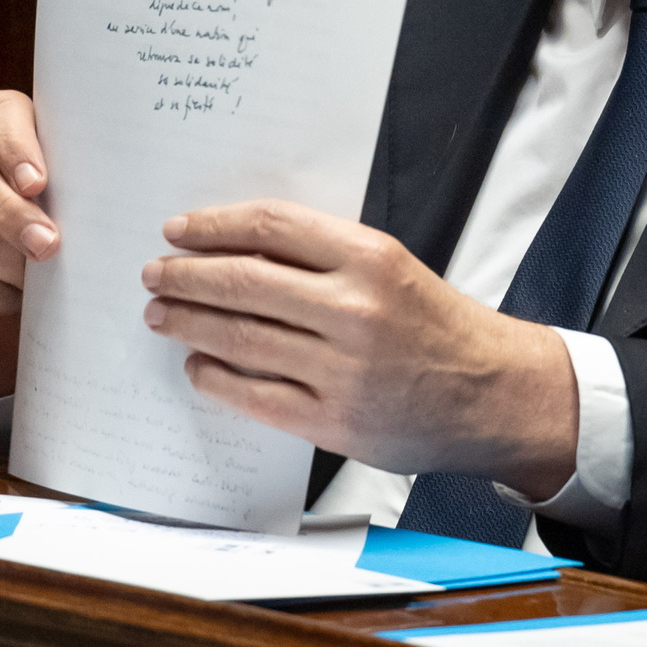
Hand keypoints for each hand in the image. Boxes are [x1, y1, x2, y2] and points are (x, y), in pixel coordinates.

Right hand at [0, 90, 57, 395]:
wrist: (13, 263)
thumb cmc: (60, 212)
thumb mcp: (75, 188)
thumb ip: (87, 182)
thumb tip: (128, 204)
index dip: (15, 146)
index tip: (40, 182)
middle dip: (9, 213)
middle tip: (47, 245)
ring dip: (0, 263)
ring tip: (39, 282)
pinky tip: (11, 298)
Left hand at [141, 200, 580, 497]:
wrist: (492, 394)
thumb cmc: (438, 325)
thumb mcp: (392, 268)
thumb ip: (324, 257)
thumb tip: (235, 250)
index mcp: (371, 257)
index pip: (272, 226)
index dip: (215, 225)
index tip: (179, 230)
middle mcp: (355, 310)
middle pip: (244, 281)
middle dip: (186, 276)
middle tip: (155, 274)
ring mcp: (342, 370)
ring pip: (239, 337)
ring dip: (188, 324)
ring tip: (161, 315)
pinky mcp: (334, 420)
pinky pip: (254, 395)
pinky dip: (214, 377)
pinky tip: (196, 366)